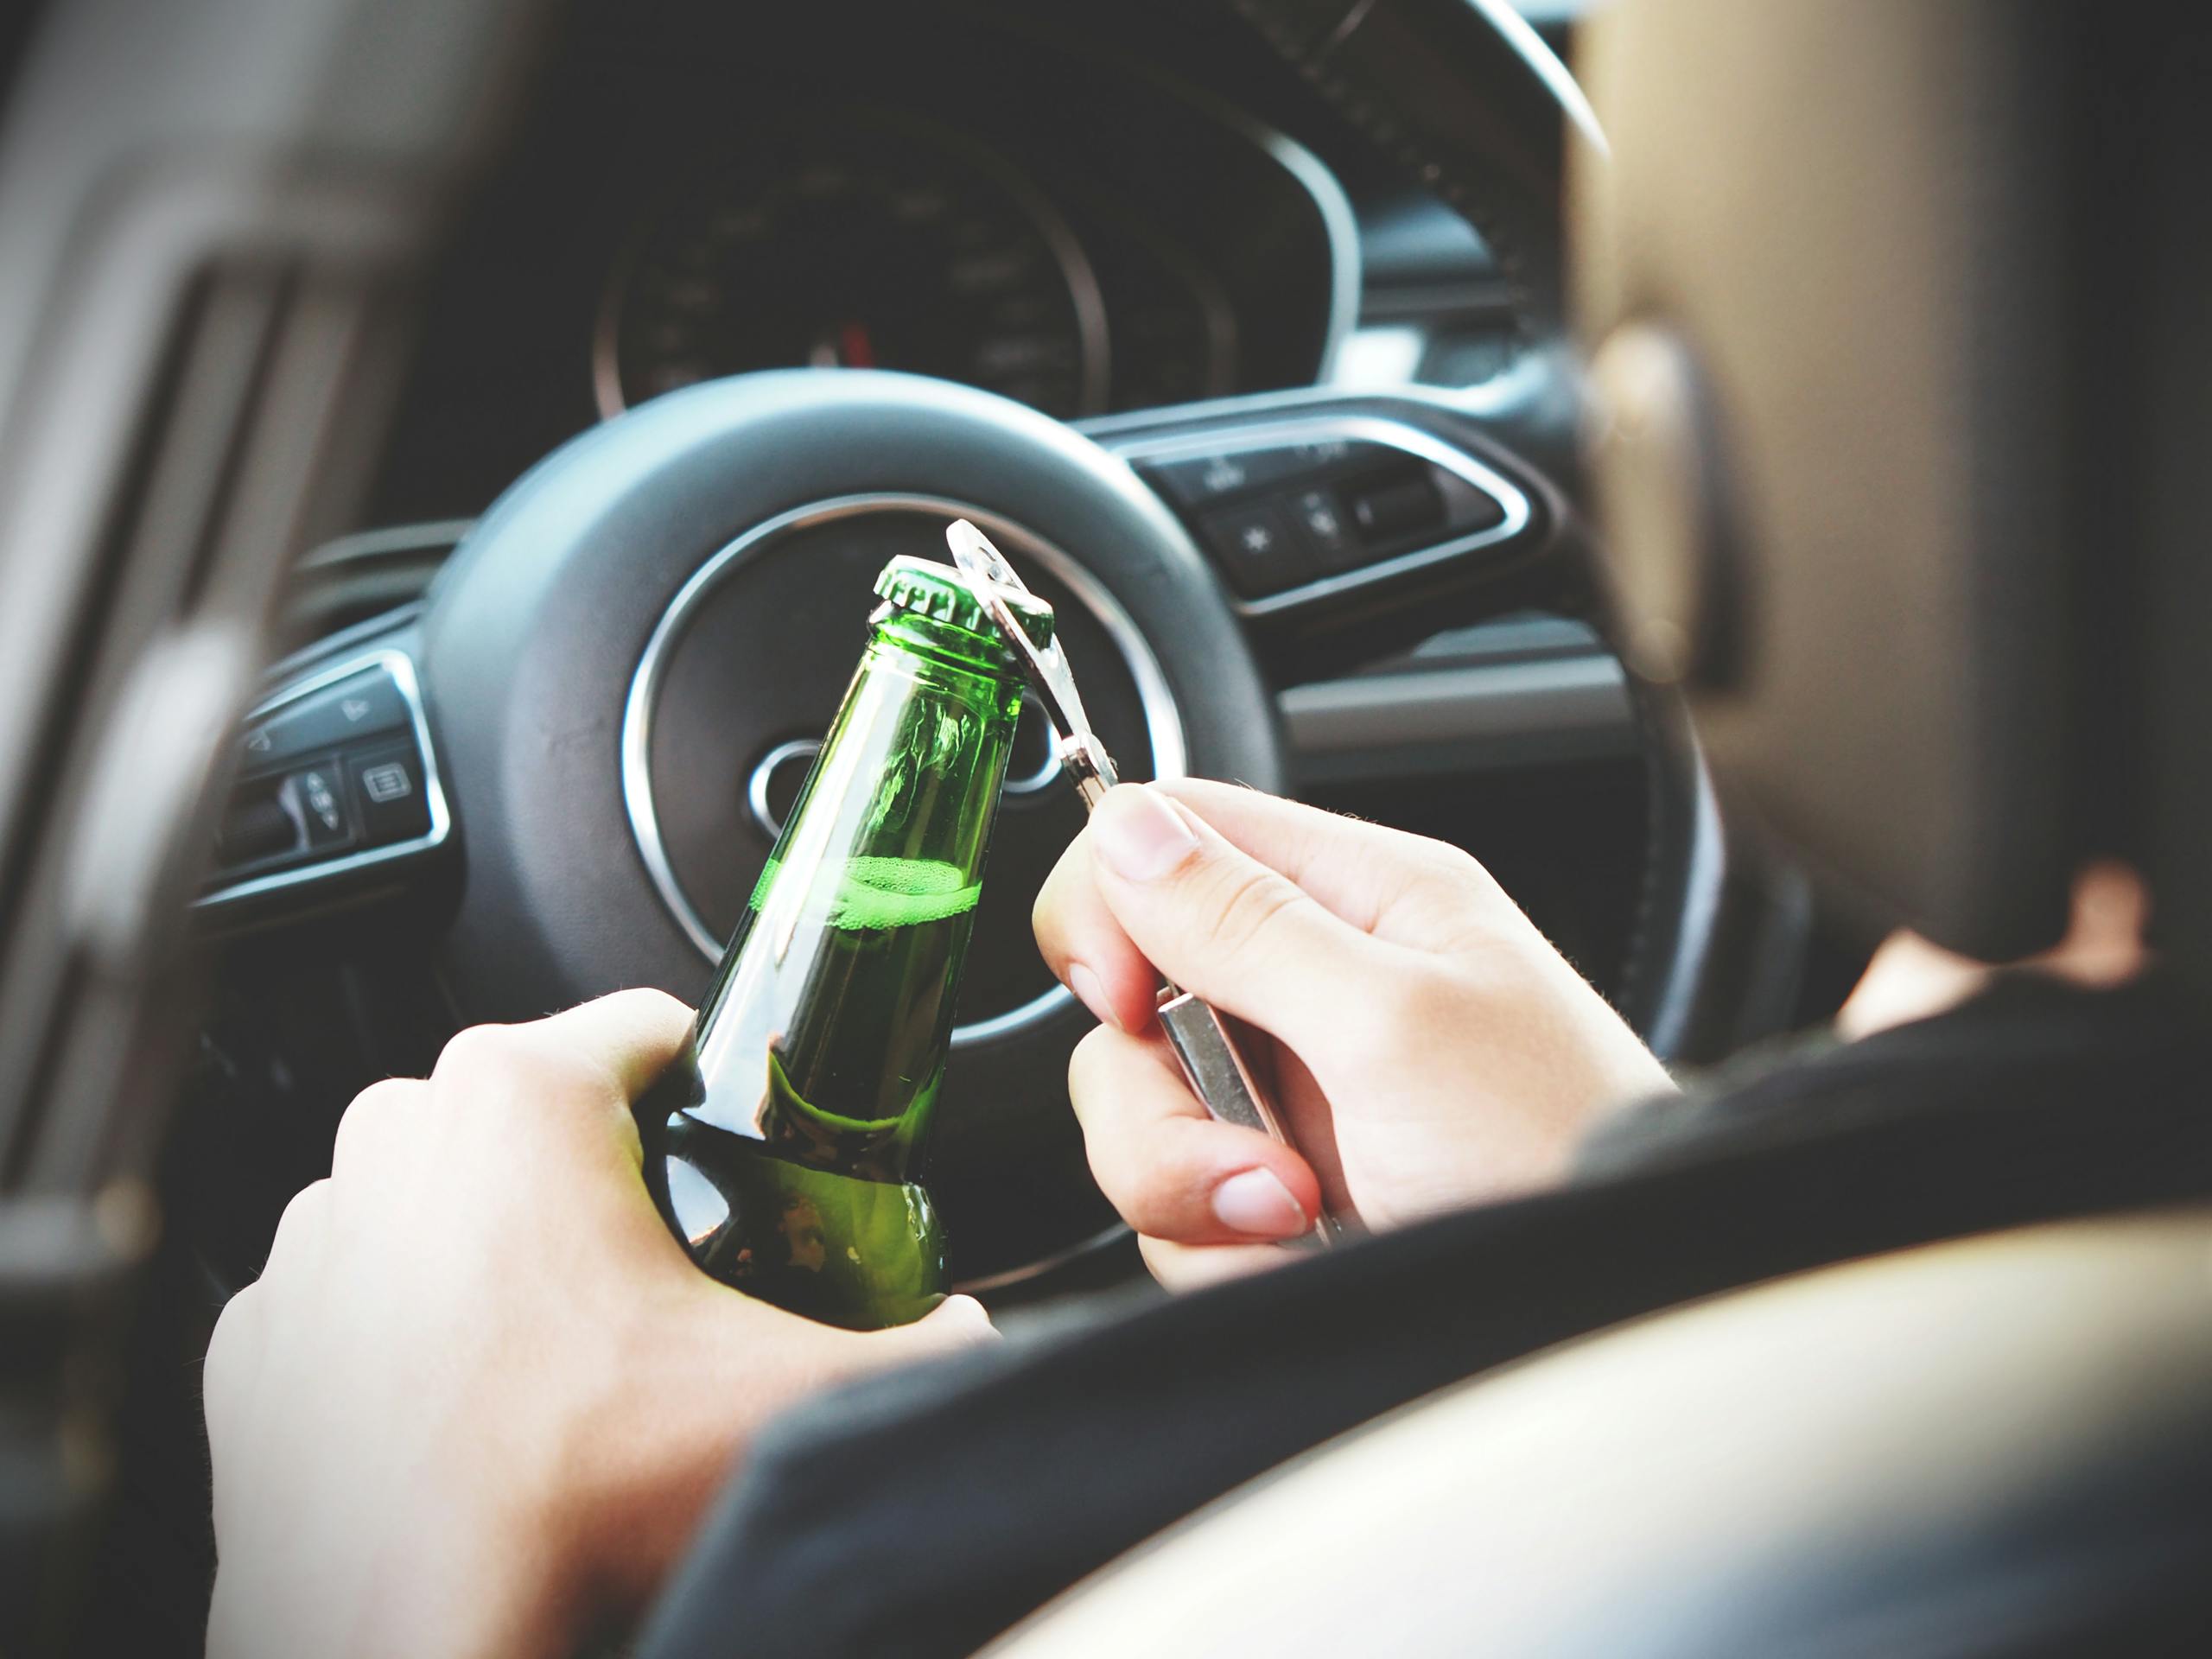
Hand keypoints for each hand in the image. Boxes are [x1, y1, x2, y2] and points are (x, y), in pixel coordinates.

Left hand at [203, 990, 991, 1658]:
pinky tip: (476, 1400)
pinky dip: (410, 1325)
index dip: (718, 1085)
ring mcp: (310, 1238)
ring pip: (442, 1193)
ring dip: (503, 1244)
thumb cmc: (573, 1501)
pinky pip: (359, 1288)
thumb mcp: (799, 1397)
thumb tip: (974, 1333)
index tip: (738, 1150)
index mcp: (519, 1096)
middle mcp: (393, 1137)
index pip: (651, 1025)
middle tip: (671, 1272)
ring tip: (571, 1350)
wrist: (416, 1637)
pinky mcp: (254, 1338)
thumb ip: (930, 1344)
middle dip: (609, 1171)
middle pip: (544, 1110)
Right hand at [1033, 781, 1672, 1287]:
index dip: (1112, 908)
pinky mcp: (1280, 1194)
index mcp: (1362, 897)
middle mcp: (1317, 986)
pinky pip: (1175, 1209)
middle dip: (1163, 1101)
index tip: (1125, 1000)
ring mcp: (1295, 1095)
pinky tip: (1303, 1254)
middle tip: (1257, 1157)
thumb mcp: (1395, 1024)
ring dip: (1193, 1188)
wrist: (1608, 1317)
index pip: (1171, 833)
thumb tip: (1127, 825)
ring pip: (1141, 1114)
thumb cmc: (1558, 1155)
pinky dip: (1221, 1248)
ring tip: (1301, 1216)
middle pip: (1132, 1000)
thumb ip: (1248, 923)